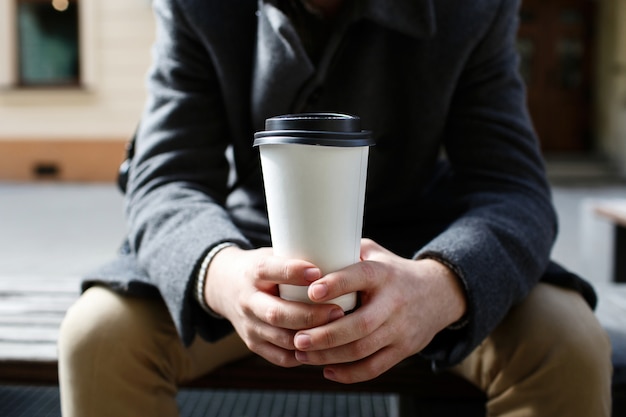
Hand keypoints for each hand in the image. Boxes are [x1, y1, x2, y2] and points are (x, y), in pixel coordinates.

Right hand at [203, 246, 345, 367]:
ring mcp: (249, 325)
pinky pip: (280, 356)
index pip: (270, 270)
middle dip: (310, 315)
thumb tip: (346, 252)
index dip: (293, 272)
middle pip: (278, 312)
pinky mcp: (253, 343)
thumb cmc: (264, 268)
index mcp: (253, 272)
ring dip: (310, 338)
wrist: (225, 286)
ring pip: (281, 338)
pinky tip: (322, 349)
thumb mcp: (274, 254)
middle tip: (339, 311)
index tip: (318, 272)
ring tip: (336, 333)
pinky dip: (303, 354)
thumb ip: (300, 257)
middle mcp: (248, 300)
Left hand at [292, 238, 466, 382]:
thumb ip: (345, 250)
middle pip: (360, 324)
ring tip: (303, 354)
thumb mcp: (375, 253)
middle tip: (298, 339)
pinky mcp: (403, 349)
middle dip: (326, 335)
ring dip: (330, 356)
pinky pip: (374, 368)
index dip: (337, 284)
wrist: (437, 294)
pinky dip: (349, 374)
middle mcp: (393, 302)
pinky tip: (327, 370)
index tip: (311, 292)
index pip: (361, 277)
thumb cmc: (392, 271)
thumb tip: (306, 247)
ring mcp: (400, 329)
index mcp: (383, 273)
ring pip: (362, 349)